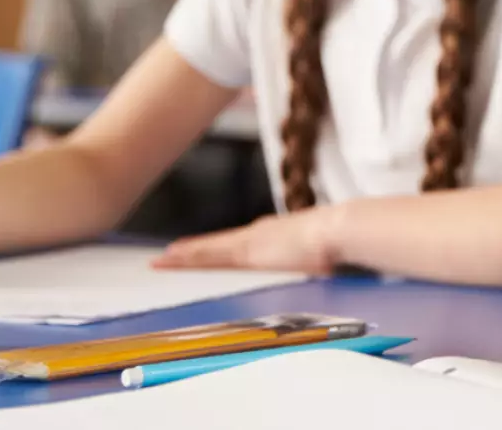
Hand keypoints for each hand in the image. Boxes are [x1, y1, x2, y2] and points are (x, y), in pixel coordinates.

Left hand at [151, 210, 336, 273]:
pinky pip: (207, 254)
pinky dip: (186, 256)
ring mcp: (250, 241)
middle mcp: (259, 235)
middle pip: (220, 246)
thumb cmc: (340, 245)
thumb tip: (334, 270)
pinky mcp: (244, 249)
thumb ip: (323, 262)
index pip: (242, 246)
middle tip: (171, 255)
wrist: (339, 231)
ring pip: (208, 250)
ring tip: (161, 260)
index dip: (222, 250)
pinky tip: (169, 258)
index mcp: (278, 237)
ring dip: (184, 254)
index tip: (209, 254)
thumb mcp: (327, 258)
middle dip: (196, 251)